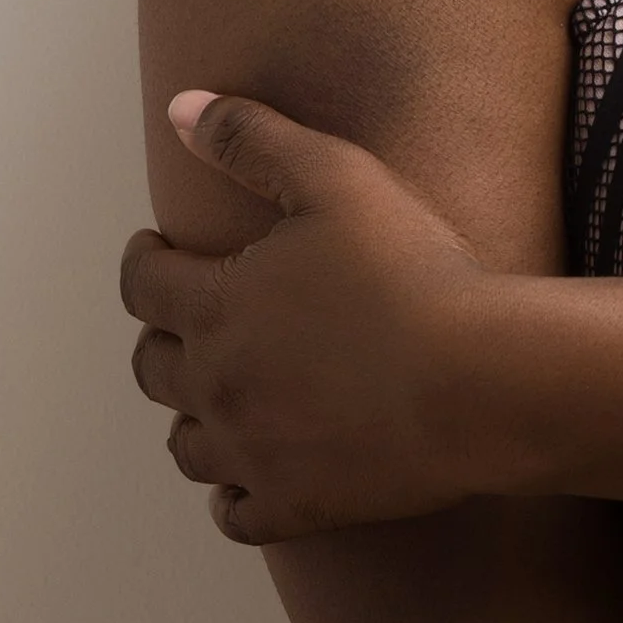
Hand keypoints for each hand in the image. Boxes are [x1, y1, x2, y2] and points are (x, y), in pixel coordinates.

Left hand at [120, 94, 502, 540]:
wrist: (481, 380)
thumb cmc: (414, 271)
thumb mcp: (335, 177)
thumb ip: (251, 138)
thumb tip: (180, 108)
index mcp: (215, 305)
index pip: (142, 284)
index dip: (143, 261)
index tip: (156, 250)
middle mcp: (217, 385)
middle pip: (153, 368)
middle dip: (160, 337)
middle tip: (182, 321)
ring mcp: (254, 452)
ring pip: (187, 446)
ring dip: (190, 418)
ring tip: (213, 400)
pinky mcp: (299, 504)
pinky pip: (237, 515)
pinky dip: (232, 496)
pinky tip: (247, 477)